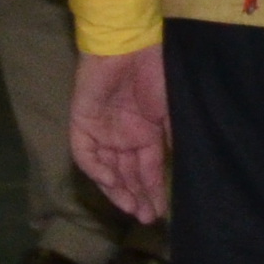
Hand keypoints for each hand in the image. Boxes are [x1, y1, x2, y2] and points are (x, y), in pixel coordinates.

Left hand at [71, 46, 173, 225]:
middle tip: (146, 217)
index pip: (149, 170)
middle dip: (137, 197)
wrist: (129, 46)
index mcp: (146, 134)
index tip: (162, 212)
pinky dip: (97, 169)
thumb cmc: (156, 73)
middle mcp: (123, 137)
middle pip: (128, 174)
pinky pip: (86, 154)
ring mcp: (102, 131)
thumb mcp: (171, 111)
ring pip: (108, 169)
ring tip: (131, 208)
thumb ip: (172, 140)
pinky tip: (112, 181)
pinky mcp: (82, 123)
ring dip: (118, 189)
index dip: (155, 191)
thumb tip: (181, 169)